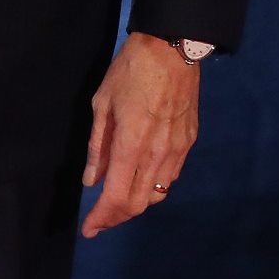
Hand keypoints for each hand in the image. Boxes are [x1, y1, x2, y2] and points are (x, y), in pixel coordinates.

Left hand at [80, 32, 198, 237]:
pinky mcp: (189, 143)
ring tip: (115, 202)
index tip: (89, 229)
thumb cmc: (129, 71)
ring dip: (136, 204)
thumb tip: (92, 180)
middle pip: (139, 204)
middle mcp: (159, 155)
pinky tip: (139, 179)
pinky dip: (152, 186)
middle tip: (99, 219)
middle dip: (117, 217)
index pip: (117, 196)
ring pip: (158, 194)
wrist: (172, 49)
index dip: (102, 218)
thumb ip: (99, 146)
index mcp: (133, 144)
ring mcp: (178, 150)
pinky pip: (170, 177)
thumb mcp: (102, 103)